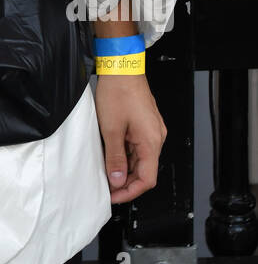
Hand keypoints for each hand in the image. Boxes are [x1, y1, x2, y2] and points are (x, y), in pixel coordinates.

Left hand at [93, 74, 166, 204]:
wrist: (122, 67)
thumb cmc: (118, 92)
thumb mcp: (111, 129)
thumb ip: (115, 157)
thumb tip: (117, 180)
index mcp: (151, 141)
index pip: (147, 179)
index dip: (130, 191)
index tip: (114, 196)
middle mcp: (156, 137)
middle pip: (145, 170)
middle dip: (126, 181)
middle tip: (107, 186)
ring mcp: (152, 130)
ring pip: (141, 158)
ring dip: (125, 167)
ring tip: (106, 170)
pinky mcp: (146, 123)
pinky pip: (138, 146)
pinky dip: (126, 154)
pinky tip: (111, 153)